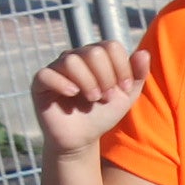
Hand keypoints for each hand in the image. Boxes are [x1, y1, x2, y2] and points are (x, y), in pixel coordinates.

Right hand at [31, 42, 148, 158]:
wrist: (82, 138)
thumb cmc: (103, 114)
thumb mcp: (126, 96)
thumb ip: (138, 75)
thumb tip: (144, 53)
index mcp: (95, 55)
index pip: (111, 46)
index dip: (122, 68)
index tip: (124, 90)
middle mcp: (75, 57)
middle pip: (93, 53)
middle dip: (105, 77)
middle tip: (105, 97)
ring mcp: (56, 68)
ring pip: (72, 61)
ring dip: (88, 82)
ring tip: (92, 99)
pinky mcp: (40, 83)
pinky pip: (46, 74)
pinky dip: (62, 84)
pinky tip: (73, 94)